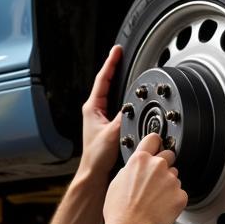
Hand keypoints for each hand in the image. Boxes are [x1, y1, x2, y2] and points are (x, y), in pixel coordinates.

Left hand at [77, 45, 123, 181]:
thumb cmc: (97, 156)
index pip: (102, 79)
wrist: (94, 172)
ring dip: (116, 80)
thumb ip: (122, 118)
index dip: (110, 63)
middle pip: (105, 82)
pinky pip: (114, 103)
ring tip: (123, 68)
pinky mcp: (106, 123)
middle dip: (113, 67)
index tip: (116, 51)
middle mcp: (94, 110)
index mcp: (92, 107)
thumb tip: (132, 106)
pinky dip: (120, 95)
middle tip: (120, 54)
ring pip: (110, 92)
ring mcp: (99, 116)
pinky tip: (127, 94)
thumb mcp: (112, 134)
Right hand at [103, 132, 187, 223]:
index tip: (158, 145)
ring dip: (168, 185)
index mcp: (140, 160)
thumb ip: (131, 169)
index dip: (156, 142)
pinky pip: (180, 193)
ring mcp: (171, 180)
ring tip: (155, 200)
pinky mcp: (181, 195)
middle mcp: (157, 166)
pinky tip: (162, 208)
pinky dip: (174, 200)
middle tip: (155, 181)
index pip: (153, 138)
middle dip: (164, 165)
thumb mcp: (117, 182)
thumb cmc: (120, 211)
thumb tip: (136, 168)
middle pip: (169, 156)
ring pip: (175, 177)